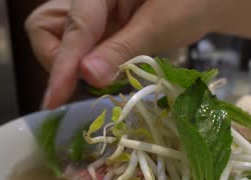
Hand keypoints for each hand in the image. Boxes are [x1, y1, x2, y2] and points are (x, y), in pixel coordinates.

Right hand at [26, 0, 218, 108]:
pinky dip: (86, 64)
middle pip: (46, 28)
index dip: (64, 66)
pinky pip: (77, 46)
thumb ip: (122, 49)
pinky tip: (108, 70)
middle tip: (90, 80)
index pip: (75, 28)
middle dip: (60, 60)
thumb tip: (88, 76)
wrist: (205, 0)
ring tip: (104, 74)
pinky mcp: (98, 26)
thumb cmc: (190, 2)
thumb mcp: (159, 26)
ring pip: (56, 38)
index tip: (53, 100)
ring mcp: (90, 11)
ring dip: (70, 64)